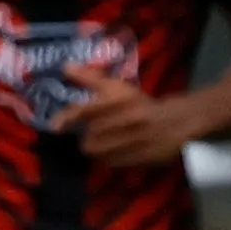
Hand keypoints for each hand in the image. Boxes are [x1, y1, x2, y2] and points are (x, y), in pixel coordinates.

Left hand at [64, 66, 191, 166]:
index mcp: (120, 98)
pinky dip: (108, 159)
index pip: (86, 109)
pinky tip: (114, 151)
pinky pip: (111, 163)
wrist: (175, 122)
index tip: (55, 126)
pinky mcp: (141, 157)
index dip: (67, 118)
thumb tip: (65, 67)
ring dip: (95, 149)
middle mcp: (127, 118)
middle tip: (94, 133)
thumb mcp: (117, 88)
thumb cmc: (139, 103)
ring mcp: (135, 139)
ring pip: (97, 151)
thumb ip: (90, 79)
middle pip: (89, 136)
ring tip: (103, 142)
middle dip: (87, 136)